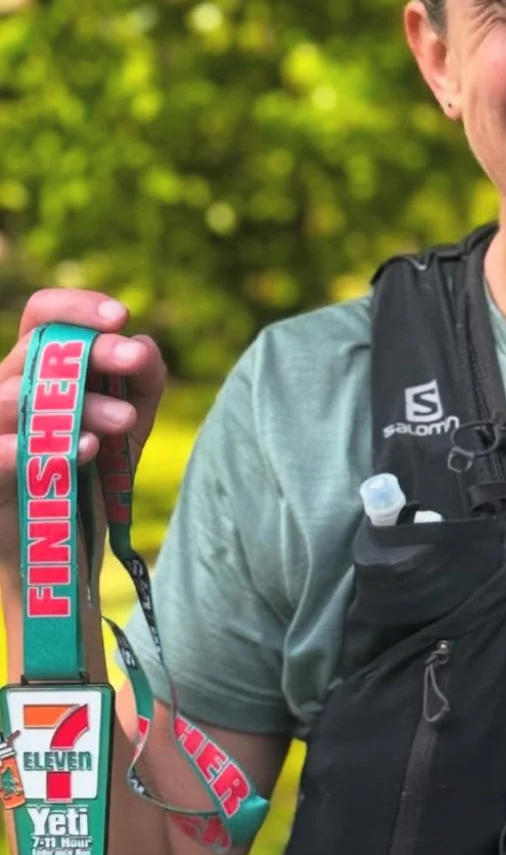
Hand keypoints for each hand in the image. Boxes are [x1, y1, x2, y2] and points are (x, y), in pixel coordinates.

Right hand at [0, 290, 166, 582]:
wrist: (62, 549)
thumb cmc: (91, 476)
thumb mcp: (129, 425)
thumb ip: (143, 381)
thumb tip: (142, 343)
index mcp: (38, 371)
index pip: (42, 318)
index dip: (75, 306)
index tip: (120, 315)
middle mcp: (7, 393)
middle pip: (36, 353)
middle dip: (91, 351)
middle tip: (134, 359)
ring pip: (13, 397)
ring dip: (77, 404)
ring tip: (125, 420)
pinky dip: (33, 448)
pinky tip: (84, 450)